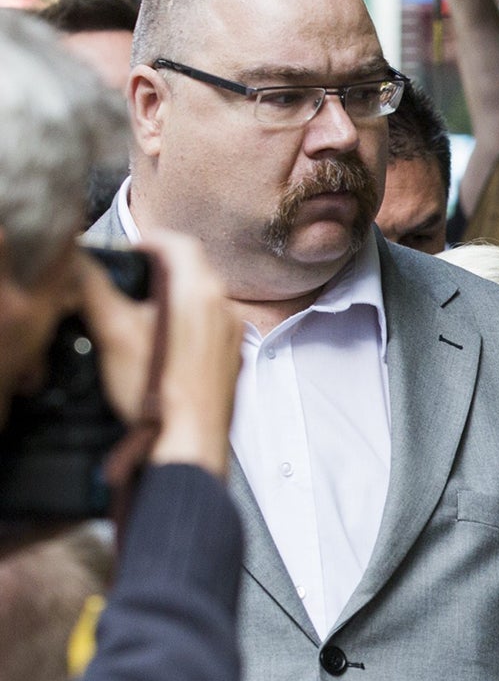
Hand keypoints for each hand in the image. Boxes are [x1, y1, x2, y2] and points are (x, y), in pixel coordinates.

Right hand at [78, 232, 240, 477]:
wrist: (189, 439)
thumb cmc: (156, 391)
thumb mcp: (113, 332)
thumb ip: (96, 289)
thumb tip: (81, 264)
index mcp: (200, 292)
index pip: (180, 244)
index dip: (151, 241)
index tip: (132, 250)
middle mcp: (225, 308)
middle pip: (195, 269)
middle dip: (163, 267)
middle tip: (134, 276)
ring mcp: (234, 335)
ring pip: (206, 298)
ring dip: (177, 295)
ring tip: (145, 309)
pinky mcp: (233, 358)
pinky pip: (213, 326)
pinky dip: (190, 323)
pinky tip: (166, 343)